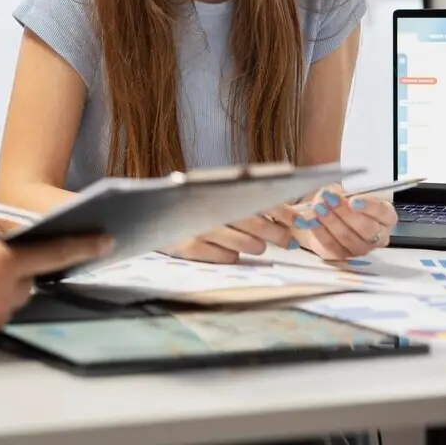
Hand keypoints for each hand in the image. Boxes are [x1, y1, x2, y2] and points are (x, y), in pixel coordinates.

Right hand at [161, 202, 300, 263]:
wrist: (147, 214)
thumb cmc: (190, 206)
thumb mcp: (213, 196)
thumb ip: (242, 198)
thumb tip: (285, 211)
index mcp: (215, 188)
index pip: (257, 197)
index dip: (281, 210)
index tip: (298, 221)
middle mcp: (206, 205)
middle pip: (252, 222)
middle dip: (276, 233)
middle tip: (288, 241)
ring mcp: (197, 227)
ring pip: (242, 244)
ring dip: (254, 246)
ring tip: (256, 246)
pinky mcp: (188, 247)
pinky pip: (224, 257)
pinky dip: (231, 255)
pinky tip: (228, 250)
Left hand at [292, 184, 396, 260]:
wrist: (324, 214)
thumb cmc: (341, 201)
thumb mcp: (345, 190)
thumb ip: (344, 192)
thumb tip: (333, 193)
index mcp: (385, 217)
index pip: (383, 213)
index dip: (369, 206)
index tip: (353, 200)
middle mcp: (377, 236)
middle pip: (367, 228)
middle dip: (345, 212)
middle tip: (329, 198)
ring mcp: (360, 248)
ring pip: (347, 237)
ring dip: (330, 220)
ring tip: (318, 206)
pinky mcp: (341, 255)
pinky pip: (331, 245)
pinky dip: (319, 231)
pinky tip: (310, 220)